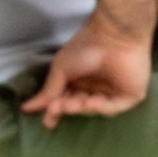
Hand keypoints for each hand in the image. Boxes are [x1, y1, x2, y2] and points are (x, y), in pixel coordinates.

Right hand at [20, 12, 151, 129]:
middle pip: (79, 106)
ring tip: (72, 102)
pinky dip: (101, 107)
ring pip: (95, 109)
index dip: (56, 111)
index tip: (47, 122)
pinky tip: (91, 101)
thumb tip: (26, 108)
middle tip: (56, 107)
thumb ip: (48, 91)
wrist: (113, 35)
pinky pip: (114, 107)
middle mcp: (96, 86)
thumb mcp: (61, 69)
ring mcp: (114, 90)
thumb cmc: (86, 47)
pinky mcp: (130, 94)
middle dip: (66, 108)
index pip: (67, 100)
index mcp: (80, 78)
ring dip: (81, 108)